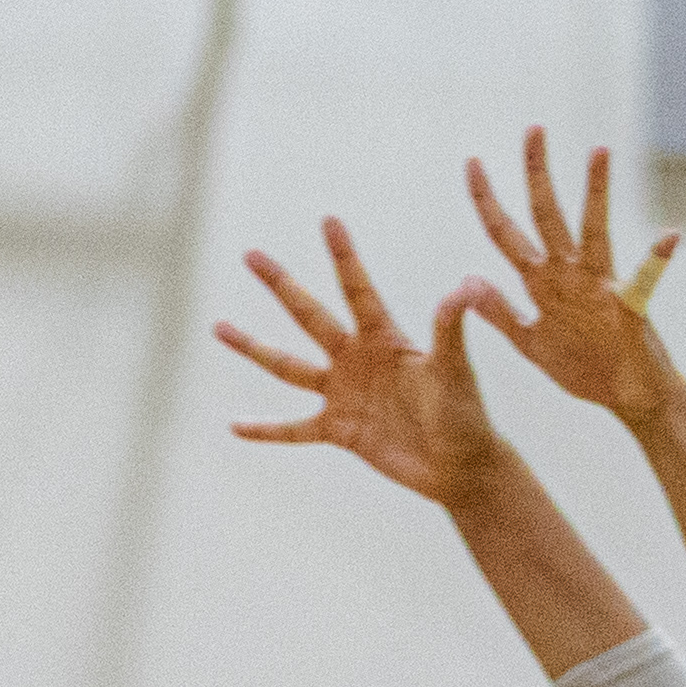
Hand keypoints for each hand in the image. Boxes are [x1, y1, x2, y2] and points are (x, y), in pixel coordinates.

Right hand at [216, 218, 510, 508]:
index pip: (358, 289)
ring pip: (288, 367)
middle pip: (310, 316)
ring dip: (253, 348)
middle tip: (252, 255)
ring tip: (219, 327)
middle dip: (281, 285)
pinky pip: (294, 429)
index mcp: (385, 338)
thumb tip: (465, 285)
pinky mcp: (338, 431)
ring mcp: (343, 394)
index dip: (343, 256)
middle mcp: (357, 358)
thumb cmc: (466, 414)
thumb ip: (450, 329)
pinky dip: (266, 430)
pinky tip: (235, 426)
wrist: (459, 466)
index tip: (328, 221)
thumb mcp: (454, 370)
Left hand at [453, 128, 682, 429]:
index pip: (507, 233)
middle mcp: (570, 276)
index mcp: (543, 284)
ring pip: (594, 233)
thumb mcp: (529, 342)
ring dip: (596, 194)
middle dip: (537, 174)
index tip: (473, 161)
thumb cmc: (582, 368)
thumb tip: (467, 278)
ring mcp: (600, 288)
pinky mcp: (629, 309)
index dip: (487, 200)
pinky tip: (670, 234)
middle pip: (547, 217)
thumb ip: (500, 312)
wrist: (629, 395)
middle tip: (532, 127)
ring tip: (598, 152)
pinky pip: (645, 282)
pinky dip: (657, 259)